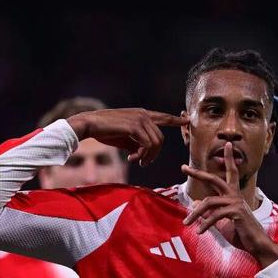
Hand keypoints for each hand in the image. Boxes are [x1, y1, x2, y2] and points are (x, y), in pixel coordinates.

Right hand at [67, 108, 187, 165]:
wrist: (90, 124)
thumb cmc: (105, 131)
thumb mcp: (125, 139)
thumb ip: (137, 144)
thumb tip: (143, 155)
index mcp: (142, 115)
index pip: (163, 117)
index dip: (175, 120)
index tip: (187, 120)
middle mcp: (143, 115)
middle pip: (160, 139)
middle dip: (154, 155)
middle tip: (143, 163)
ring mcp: (140, 119)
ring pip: (156, 143)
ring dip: (147, 156)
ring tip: (136, 160)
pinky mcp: (135, 126)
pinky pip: (147, 145)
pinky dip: (141, 155)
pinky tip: (131, 158)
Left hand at [181, 142, 277, 267]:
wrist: (256, 245)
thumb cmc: (240, 233)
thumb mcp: (221, 222)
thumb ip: (209, 212)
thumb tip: (197, 202)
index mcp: (233, 195)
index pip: (231, 172)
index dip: (228, 159)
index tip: (227, 144)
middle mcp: (235, 195)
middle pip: (214, 179)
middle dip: (198, 173)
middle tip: (184, 167)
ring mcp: (236, 203)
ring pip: (209, 202)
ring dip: (195, 214)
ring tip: (186, 223)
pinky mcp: (236, 213)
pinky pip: (214, 216)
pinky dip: (205, 224)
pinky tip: (199, 232)